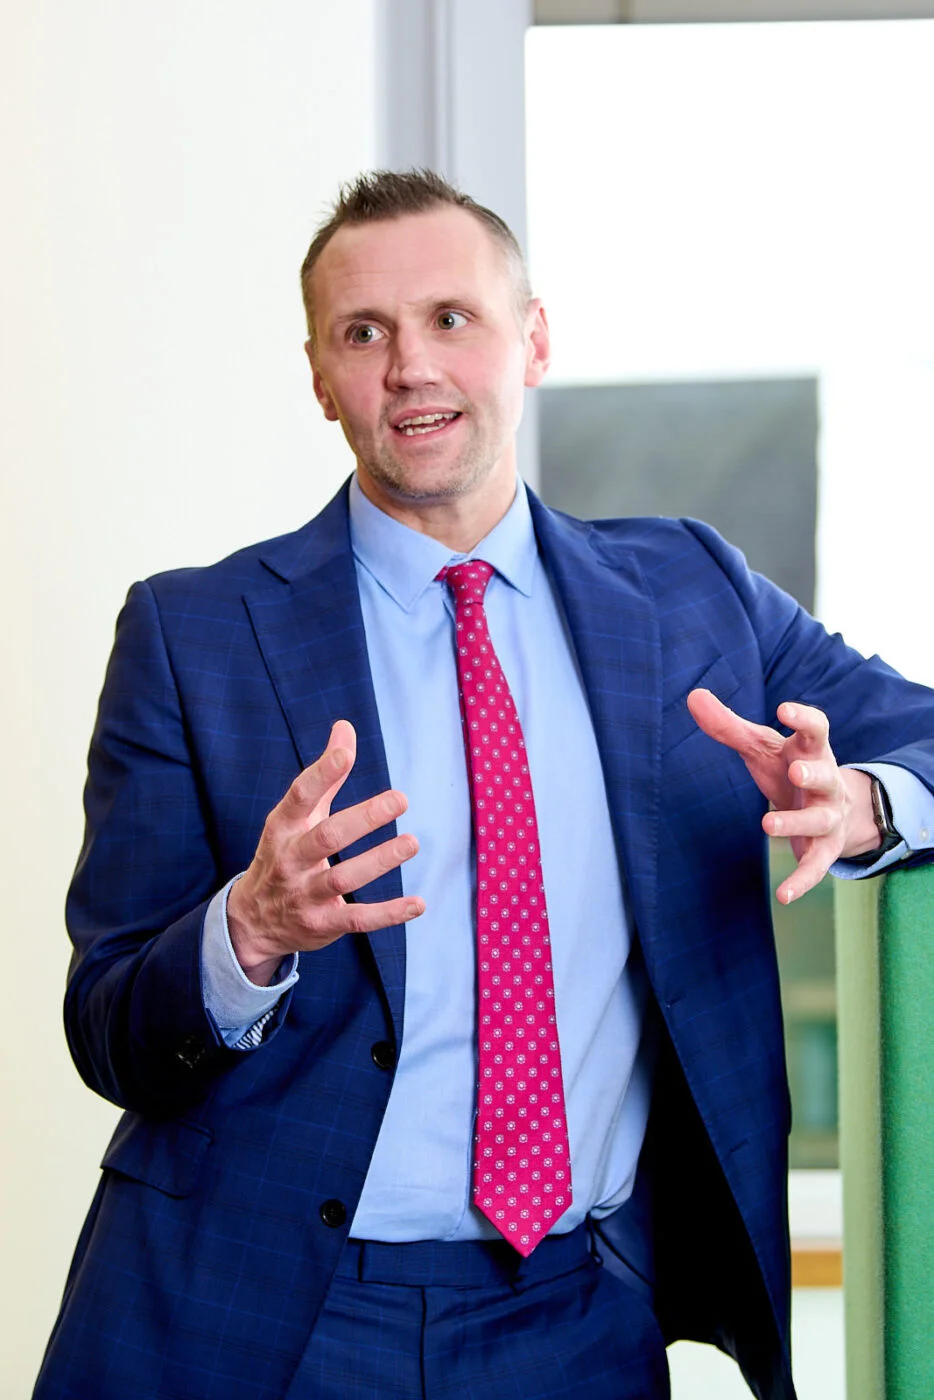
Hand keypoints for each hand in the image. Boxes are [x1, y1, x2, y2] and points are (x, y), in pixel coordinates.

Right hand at [227, 719, 423, 983]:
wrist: (253, 921)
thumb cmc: (284, 853)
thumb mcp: (297, 815)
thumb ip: (324, 774)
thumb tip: (345, 727)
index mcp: (283, 827)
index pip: (299, 796)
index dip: (321, 774)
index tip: (345, 754)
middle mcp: (290, 860)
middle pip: (326, 837)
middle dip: (363, 818)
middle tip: (400, 799)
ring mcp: (304, 895)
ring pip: (342, 879)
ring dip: (379, 861)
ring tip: (412, 842)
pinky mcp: (322, 924)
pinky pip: (358, 920)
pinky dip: (388, 914)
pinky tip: (418, 903)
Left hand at [686, 689, 880, 903]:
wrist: (833, 807)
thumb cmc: (788, 767)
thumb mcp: (761, 746)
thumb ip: (728, 725)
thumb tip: (693, 695)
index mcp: (811, 751)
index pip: (817, 729)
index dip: (804, 719)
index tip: (784, 709)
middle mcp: (826, 782)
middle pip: (826, 776)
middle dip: (814, 774)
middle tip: (796, 772)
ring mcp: (829, 816)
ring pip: (820, 821)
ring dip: (796, 823)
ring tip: (767, 824)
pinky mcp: (825, 848)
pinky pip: (816, 866)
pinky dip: (802, 881)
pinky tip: (783, 896)